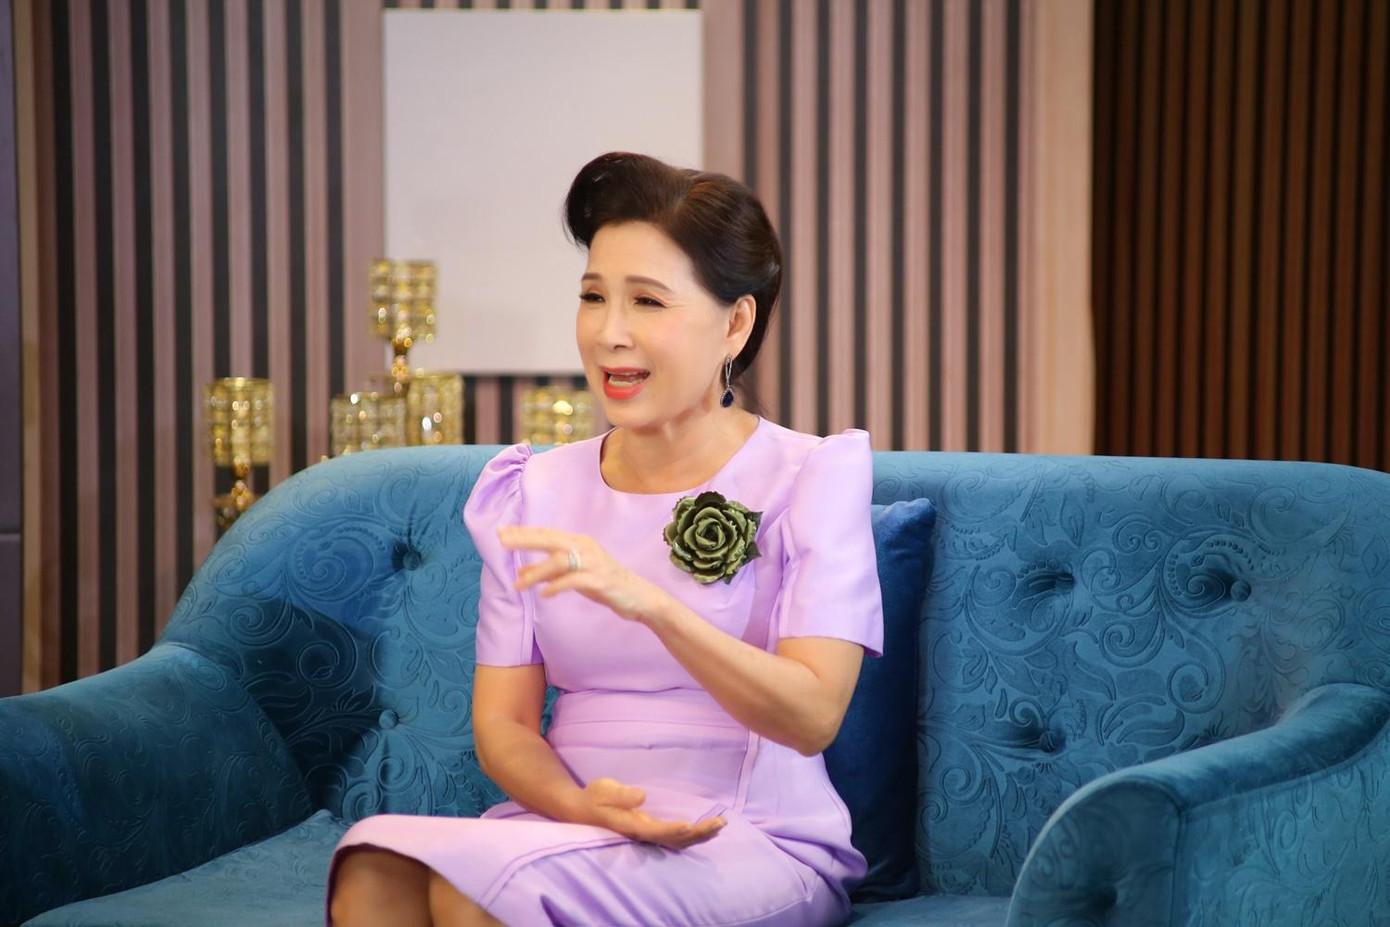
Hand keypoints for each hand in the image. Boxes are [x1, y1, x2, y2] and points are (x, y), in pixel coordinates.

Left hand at [499, 526, 665, 623]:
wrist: (639, 596)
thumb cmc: (604, 584)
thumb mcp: (573, 576)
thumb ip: (548, 572)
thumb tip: (520, 572)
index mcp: (578, 542)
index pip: (546, 534)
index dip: (523, 533)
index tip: (501, 532)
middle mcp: (585, 547)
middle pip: (550, 539)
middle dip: (525, 540)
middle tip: (502, 541)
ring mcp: (593, 562)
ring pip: (559, 561)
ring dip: (536, 572)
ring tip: (517, 585)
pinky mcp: (600, 580)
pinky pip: (574, 580)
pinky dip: (557, 586)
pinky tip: (544, 594)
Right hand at [576, 778, 725, 849]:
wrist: (581, 809)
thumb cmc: (593, 797)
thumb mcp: (603, 789)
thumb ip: (621, 794)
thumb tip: (641, 797)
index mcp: (630, 826)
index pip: (655, 832)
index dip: (672, 831)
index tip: (689, 825)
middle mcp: (642, 834)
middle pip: (673, 840)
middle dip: (698, 833)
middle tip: (720, 823)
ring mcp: (647, 834)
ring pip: (677, 841)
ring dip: (700, 835)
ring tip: (720, 825)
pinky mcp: (650, 831)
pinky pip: (675, 837)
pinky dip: (693, 835)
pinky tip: (706, 829)